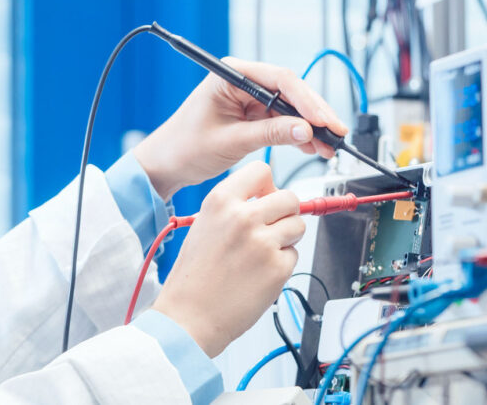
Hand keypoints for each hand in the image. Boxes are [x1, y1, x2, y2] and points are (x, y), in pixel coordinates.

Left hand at [133, 57, 349, 199]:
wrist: (166, 165)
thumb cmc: (185, 147)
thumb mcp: (231, 141)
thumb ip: (269, 134)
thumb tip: (306, 130)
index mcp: (230, 75)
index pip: (280, 80)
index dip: (307, 101)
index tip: (325, 122)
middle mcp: (242, 80)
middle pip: (291, 91)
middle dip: (315, 114)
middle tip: (337, 134)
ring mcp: (249, 97)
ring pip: (291, 107)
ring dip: (311, 126)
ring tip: (329, 146)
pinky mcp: (252, 114)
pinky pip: (282, 120)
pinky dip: (299, 134)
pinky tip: (313, 147)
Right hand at [150, 161, 303, 357]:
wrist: (189, 316)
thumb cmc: (194, 276)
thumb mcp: (204, 225)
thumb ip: (235, 208)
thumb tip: (269, 198)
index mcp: (220, 201)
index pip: (261, 170)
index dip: (268, 185)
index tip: (267, 197)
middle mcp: (242, 217)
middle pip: (289, 198)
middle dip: (285, 213)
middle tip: (270, 230)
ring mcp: (262, 242)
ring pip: (298, 225)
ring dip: (287, 238)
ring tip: (261, 254)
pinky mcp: (277, 267)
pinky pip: (294, 255)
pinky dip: (282, 264)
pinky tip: (259, 274)